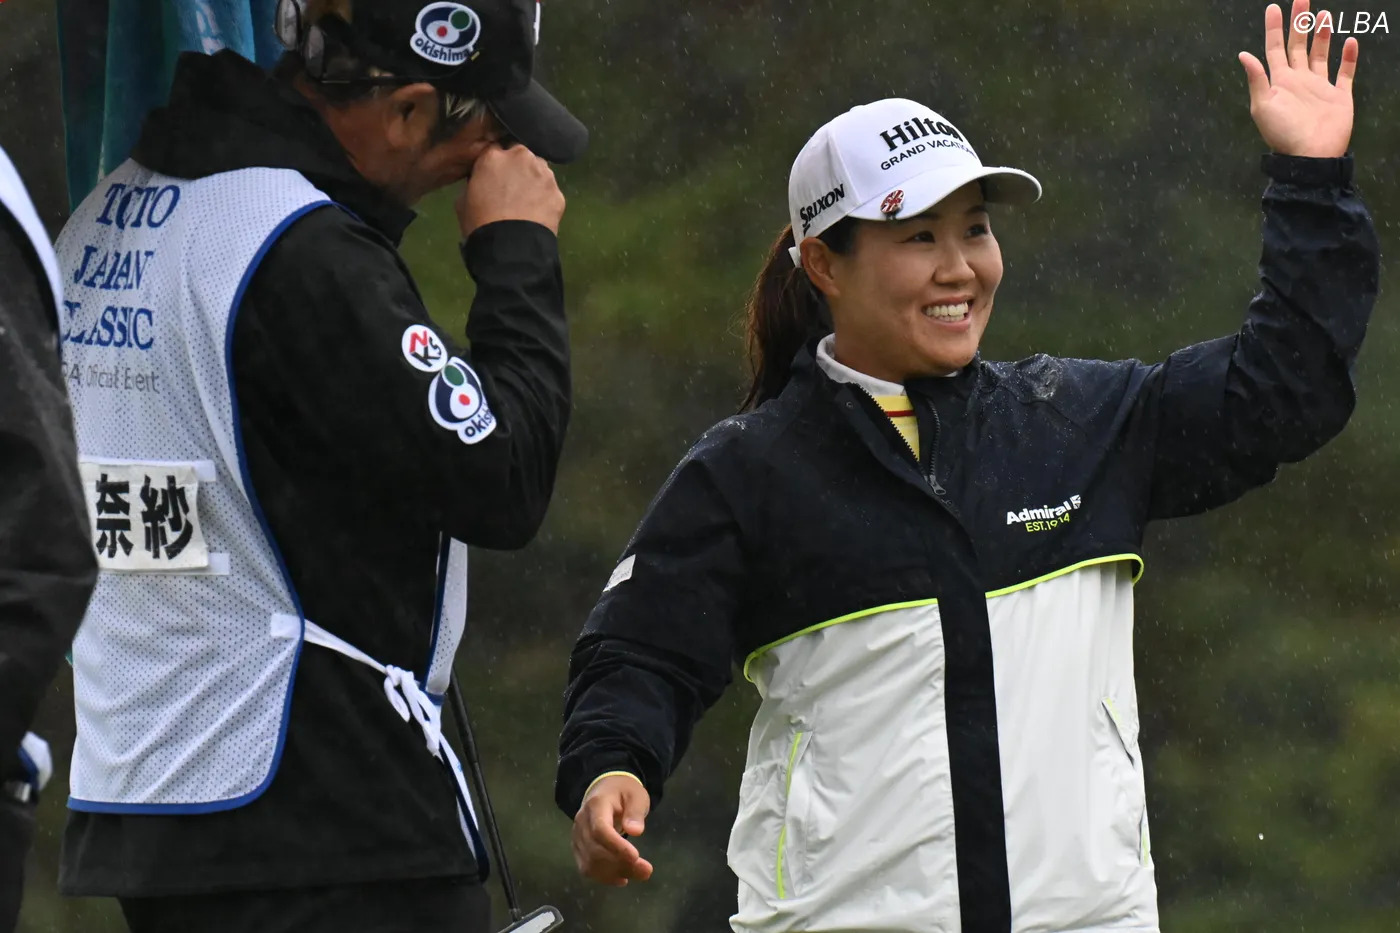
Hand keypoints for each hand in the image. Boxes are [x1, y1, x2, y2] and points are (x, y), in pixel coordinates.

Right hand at [455, 144, 565, 238]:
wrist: (510, 248)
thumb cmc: (480, 224)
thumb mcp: (463, 200)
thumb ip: (475, 182)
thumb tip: (482, 181)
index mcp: (493, 157)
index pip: (495, 149)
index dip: (495, 163)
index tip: (494, 175)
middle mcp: (521, 157)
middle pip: (520, 155)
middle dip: (517, 166)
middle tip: (513, 187)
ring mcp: (543, 174)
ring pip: (539, 169)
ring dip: (534, 179)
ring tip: (528, 200)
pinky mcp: (558, 192)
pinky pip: (551, 190)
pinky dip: (546, 198)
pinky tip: (539, 213)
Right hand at [572, 775, 654, 886]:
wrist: (604, 789)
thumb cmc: (623, 792)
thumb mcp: (636, 795)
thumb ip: (636, 812)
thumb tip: (635, 831)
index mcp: (596, 805)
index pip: (599, 830)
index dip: (616, 846)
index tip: (636, 857)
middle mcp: (581, 822)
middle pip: (595, 850)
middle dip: (620, 864)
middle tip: (646, 871)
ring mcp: (577, 836)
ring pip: (589, 863)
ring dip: (614, 874)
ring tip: (638, 874)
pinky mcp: (578, 848)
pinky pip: (586, 868)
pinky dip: (604, 877)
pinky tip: (622, 878)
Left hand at [1239, 1, 1357, 157]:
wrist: (1310, 156)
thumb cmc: (1283, 134)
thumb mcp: (1263, 106)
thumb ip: (1257, 79)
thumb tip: (1244, 54)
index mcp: (1280, 82)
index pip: (1275, 49)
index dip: (1274, 29)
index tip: (1274, 8)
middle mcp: (1299, 81)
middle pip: (1299, 45)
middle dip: (1300, 23)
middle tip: (1302, 0)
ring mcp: (1320, 87)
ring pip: (1321, 55)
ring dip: (1322, 35)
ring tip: (1324, 14)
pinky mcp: (1339, 96)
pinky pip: (1345, 73)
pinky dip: (1348, 58)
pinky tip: (1349, 42)